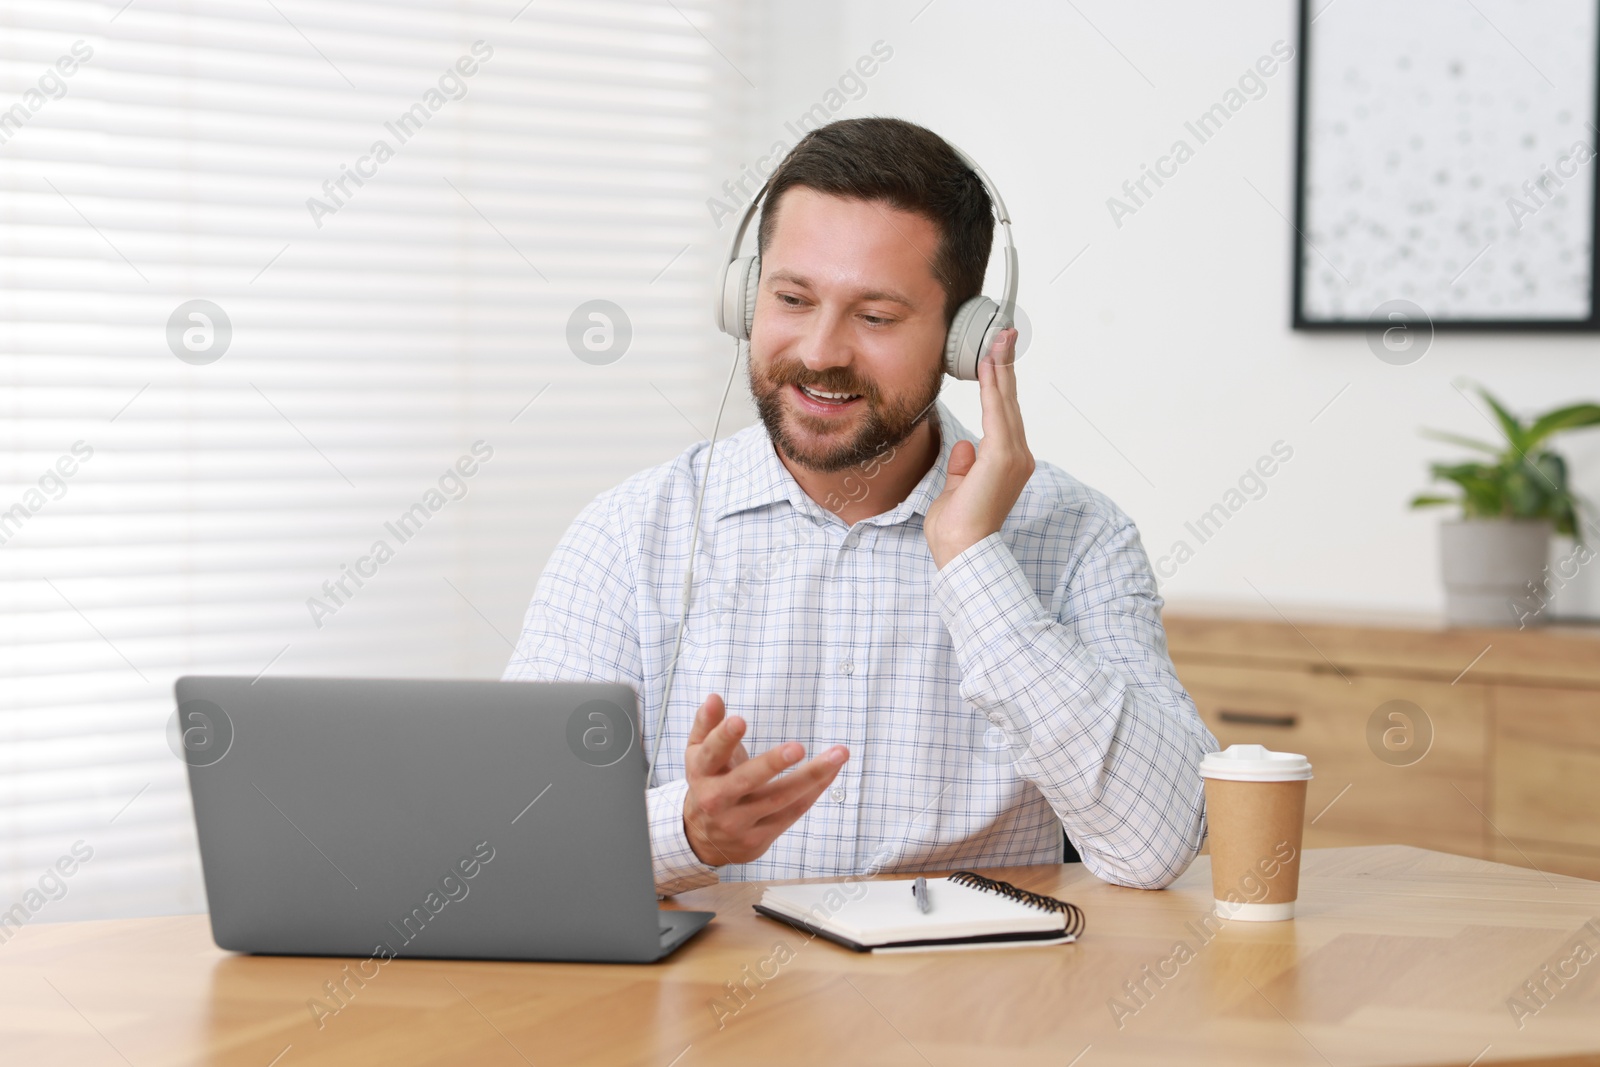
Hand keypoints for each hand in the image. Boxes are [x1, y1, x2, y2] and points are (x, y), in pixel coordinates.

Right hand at [681, 694, 848, 865]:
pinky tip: (831, 771)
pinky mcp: (759, 837)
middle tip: (797, 748)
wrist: (705, 838)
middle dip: (772, 764)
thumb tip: (714, 697)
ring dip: (811, 776)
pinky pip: (792, 812)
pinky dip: (814, 790)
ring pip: (779, 798)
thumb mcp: (698, 753)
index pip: (711, 754)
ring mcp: (738, 822)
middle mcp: (716, 799)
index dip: (724, 738)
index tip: (740, 720)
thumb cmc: (709, 782)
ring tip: (838, 754)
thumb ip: (707, 724)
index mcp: (701, 773)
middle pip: (745, 781)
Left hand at [924, 327, 1033, 569]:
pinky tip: (988, 365)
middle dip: (1006, 366)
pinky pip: (997, 413)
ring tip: (999, 339)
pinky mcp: (1003, 457)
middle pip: (1009, 402)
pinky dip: (993, 388)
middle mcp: (1017, 457)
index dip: (1000, 385)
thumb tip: (965, 448)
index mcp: (1007, 464)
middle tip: (1005, 334)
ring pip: (1006, 402)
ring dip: (1001, 368)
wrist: (962, 550)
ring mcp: (1013, 456)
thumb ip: (963, 467)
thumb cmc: (957, 528)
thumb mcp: (956, 490)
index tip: (996, 358)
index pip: (1002, 416)